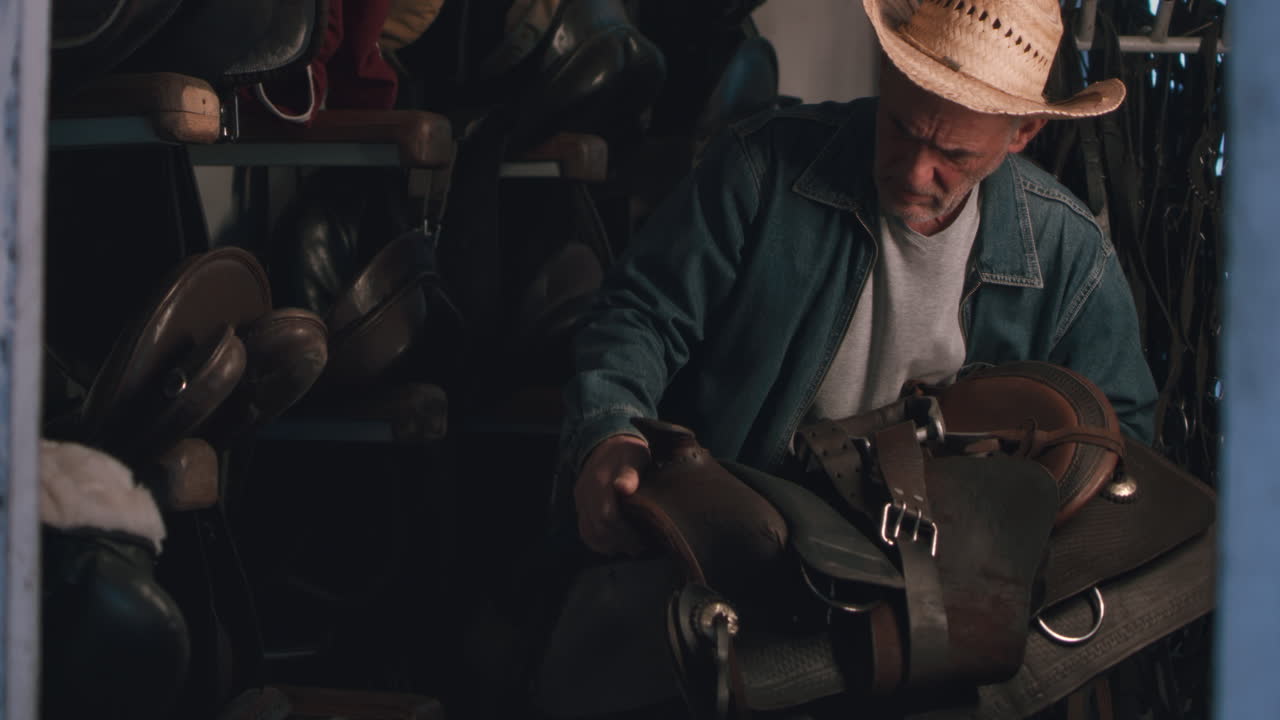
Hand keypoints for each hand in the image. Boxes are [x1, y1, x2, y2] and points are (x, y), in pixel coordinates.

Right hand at [575, 434, 650, 555]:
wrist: (607, 442)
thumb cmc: (627, 452)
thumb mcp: (634, 457)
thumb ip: (630, 474)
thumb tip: (623, 488)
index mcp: (600, 482)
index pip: (607, 517)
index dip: (624, 533)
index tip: (641, 541)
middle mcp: (586, 493)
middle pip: (597, 528)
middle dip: (619, 542)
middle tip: (638, 548)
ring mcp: (581, 499)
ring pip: (588, 532)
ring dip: (607, 545)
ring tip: (627, 548)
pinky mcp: (580, 503)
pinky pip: (583, 528)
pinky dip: (596, 541)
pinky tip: (611, 545)